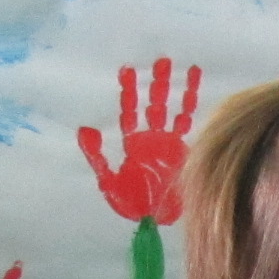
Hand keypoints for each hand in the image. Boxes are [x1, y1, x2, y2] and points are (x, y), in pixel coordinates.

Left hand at [78, 58, 200, 224]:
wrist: (158, 219)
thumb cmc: (133, 203)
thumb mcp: (109, 182)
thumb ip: (98, 156)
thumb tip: (84, 129)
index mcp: (131, 144)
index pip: (129, 112)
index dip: (128, 93)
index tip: (127, 70)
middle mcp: (150, 138)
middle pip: (151, 104)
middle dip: (152, 83)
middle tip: (156, 59)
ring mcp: (167, 142)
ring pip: (169, 108)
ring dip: (170, 88)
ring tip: (171, 64)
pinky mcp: (182, 148)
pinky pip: (186, 122)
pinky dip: (189, 103)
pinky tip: (194, 85)